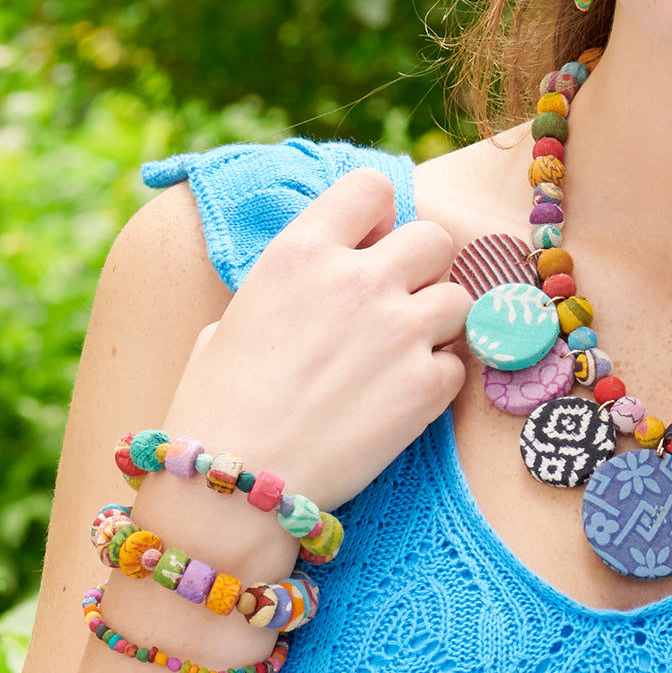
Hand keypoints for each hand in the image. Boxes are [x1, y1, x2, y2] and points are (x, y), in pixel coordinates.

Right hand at [163, 167, 470, 509]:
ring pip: (458, 299)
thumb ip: (283, 293)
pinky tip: (396, 405)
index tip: (369, 246)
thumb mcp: (228, 324)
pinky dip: (435, 383)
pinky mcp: (425, 387)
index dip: (378, 217)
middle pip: (434, 238)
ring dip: (436, 325)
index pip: (371, 187)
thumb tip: (306, 298)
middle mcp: (357, 278)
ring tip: (399, 361)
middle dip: (420, 270)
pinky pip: (457, 366)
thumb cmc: (213, 409)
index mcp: (300, 252)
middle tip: (393, 310)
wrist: (232, 485)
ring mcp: (399, 331)